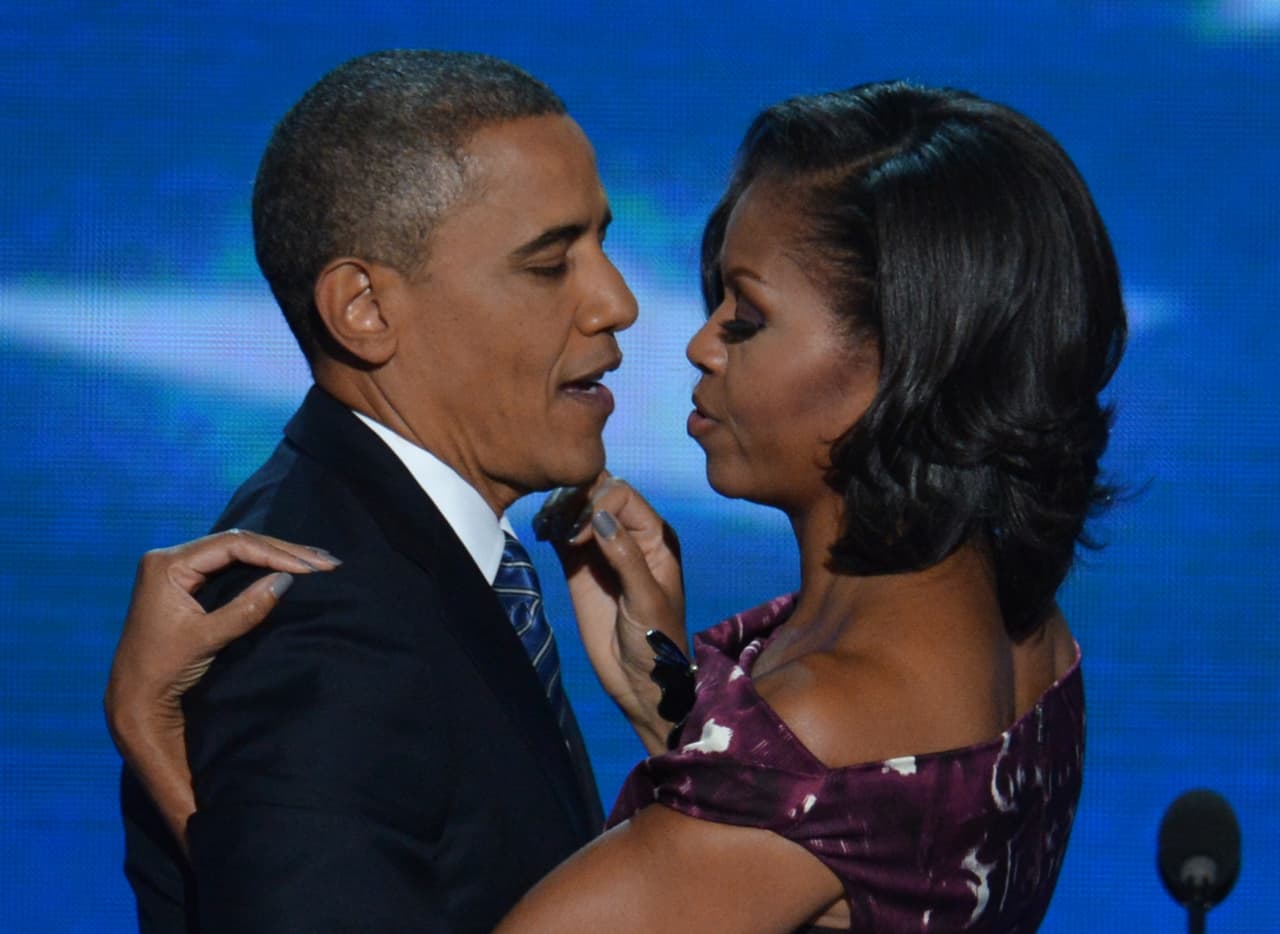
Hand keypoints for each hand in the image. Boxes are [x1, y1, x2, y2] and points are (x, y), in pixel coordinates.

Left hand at [103, 530, 340, 850]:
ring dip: (276, 556)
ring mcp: (179, 568)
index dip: (276, 553)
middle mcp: (171, 557)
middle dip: (283, 552)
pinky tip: (289, 568)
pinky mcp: (187, 580)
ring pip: (237, 551)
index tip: (311, 567)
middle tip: (326, 561)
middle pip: (238, 543)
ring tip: (316, 562)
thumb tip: (286, 581)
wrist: (134, 696)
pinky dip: (262, 566)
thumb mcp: (205, 640)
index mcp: (167, 564)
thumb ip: (245, 609)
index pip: (233, 545)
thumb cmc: (163, 670)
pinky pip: (232, 564)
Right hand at [549, 475, 685, 753]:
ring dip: (560, 511)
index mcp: (655, 537)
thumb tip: (599, 517)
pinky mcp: (579, 566)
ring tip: (550, 532)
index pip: (622, 495)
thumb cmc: (657, 643)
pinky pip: (562, 532)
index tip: (581, 536)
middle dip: (577, 503)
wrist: (638, 682)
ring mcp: (602, 548)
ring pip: (578, 508)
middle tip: (563, 535)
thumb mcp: (646, 601)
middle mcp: (628, 534)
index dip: (598, 503)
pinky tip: (542, 532)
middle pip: (598, 493)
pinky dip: (550, 525)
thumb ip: (626, 558)